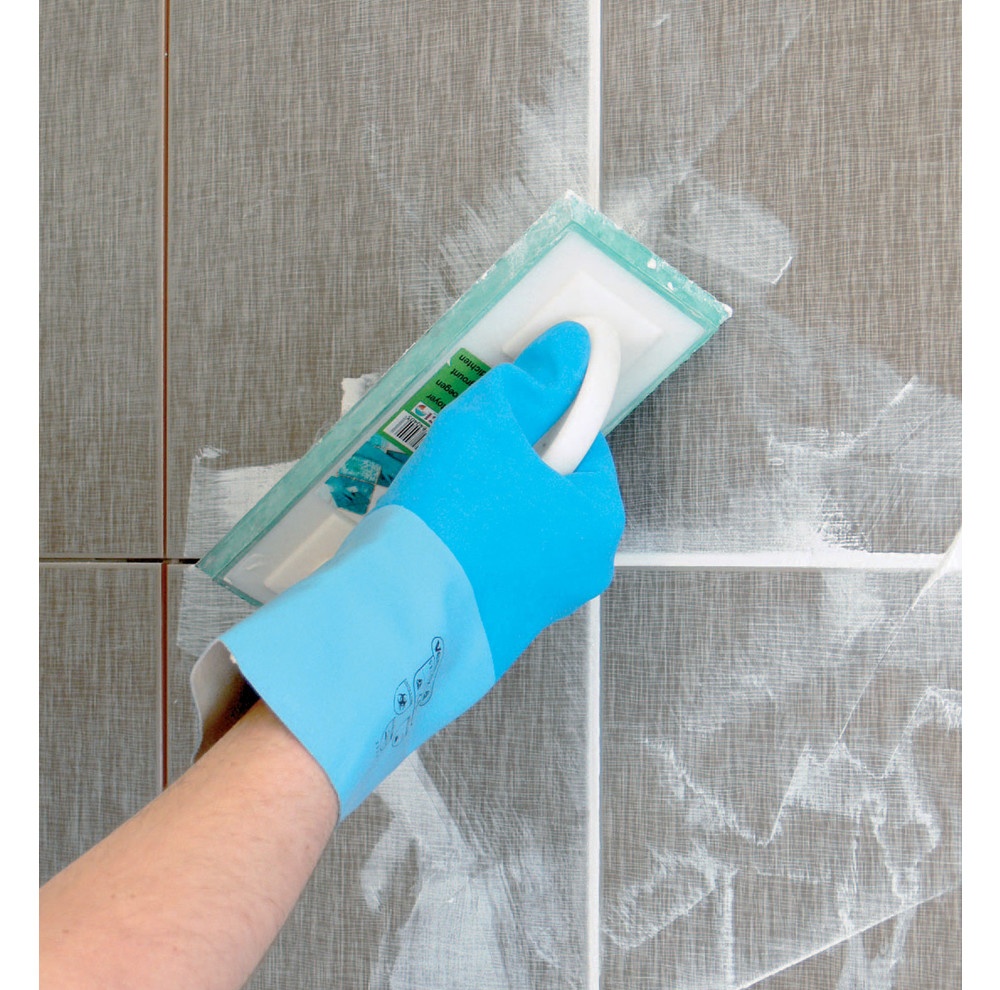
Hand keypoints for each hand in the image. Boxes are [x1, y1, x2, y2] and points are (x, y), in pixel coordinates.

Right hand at [377, 320, 624, 673]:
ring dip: (482, 503)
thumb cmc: (451, 516)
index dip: (540, 418)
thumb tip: (572, 346)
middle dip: (506, 464)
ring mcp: (542, 605)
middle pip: (550, 487)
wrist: (395, 620)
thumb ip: (533, 383)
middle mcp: (584, 568)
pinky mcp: (500, 628)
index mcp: (599, 518)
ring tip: (435, 496)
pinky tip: (430, 538)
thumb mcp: (487, 425)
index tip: (496, 417)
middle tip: (458, 455)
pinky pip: (488, 564)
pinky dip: (465, 544)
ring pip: (515, 526)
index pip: (584, 442)